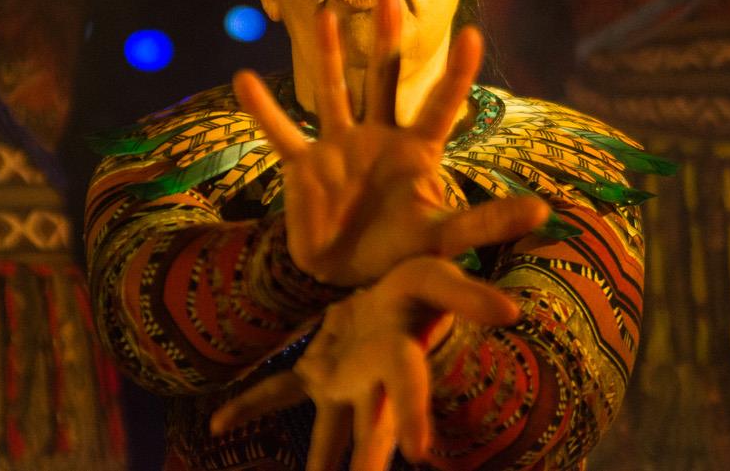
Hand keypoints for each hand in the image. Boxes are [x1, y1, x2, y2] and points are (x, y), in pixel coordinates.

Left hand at [211, 256, 522, 470]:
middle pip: (369, 434)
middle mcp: (373, 383)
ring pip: (328, 432)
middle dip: (366, 464)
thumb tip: (510, 312)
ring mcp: (342, 382)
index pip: (407, 385)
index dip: (412, 416)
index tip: (417, 454)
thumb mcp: (439, 277)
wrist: (392, 288)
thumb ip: (466, 294)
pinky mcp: (317, 373)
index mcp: (400, 356)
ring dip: (318, 464)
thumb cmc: (419, 286)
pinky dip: (251, 406)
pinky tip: (220, 424)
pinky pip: (280, 392)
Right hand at [234, 0, 548, 286]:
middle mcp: (378, 137)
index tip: (473, 32)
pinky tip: (244, 78)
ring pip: (332, 90)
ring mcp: (339, 146)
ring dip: (326, 53)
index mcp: (417, 151)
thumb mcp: (446, 236)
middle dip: (386, 40)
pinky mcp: (305, 166)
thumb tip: (544, 213)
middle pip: (384, 79)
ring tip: (324, 10)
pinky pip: (280, 132)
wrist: (352, 274)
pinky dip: (263, 109)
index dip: (457, 71)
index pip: (441, 103)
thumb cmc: (402, 250)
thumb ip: (488, 222)